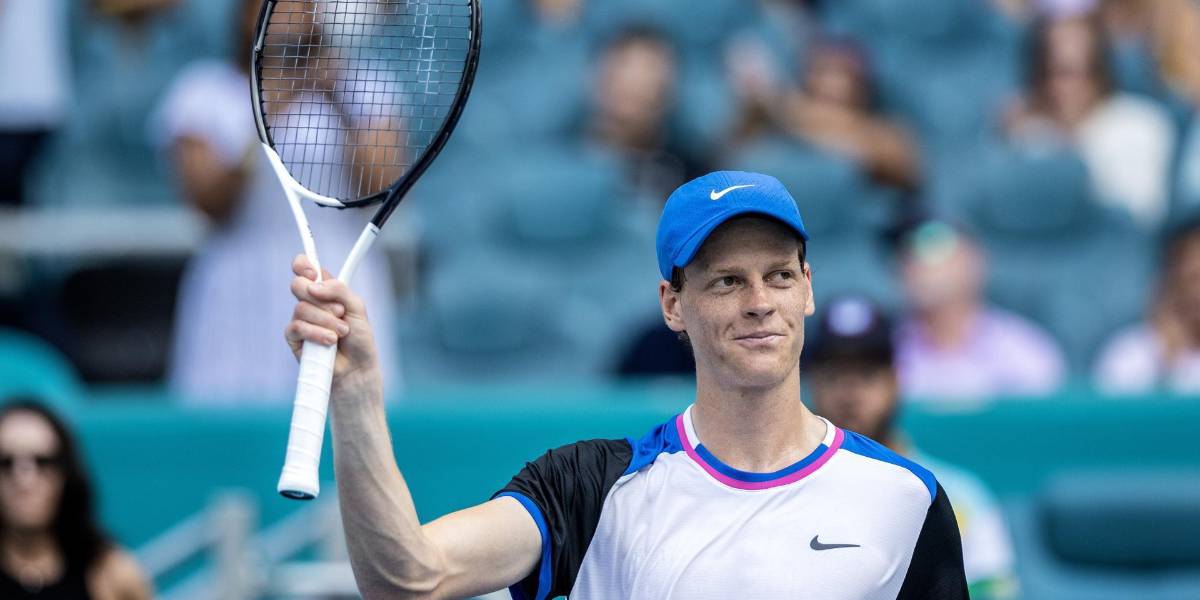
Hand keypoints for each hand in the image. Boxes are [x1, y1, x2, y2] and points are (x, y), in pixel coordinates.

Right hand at [285, 255, 380, 392]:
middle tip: (339, 311)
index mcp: (325, 290)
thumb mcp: (357, 308)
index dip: (303, 264)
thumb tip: (314, 286)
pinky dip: (316, 333)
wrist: (357, 369)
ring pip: (301, 308)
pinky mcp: (294, 339)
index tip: (312, 272)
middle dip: (320, 298)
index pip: (305, 268)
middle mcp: (311, 303)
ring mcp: (301, 320)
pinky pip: (297, 327)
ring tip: (342, 333)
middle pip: (298, 285)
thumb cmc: (360, 339)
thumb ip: (339, 290)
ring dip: (326, 320)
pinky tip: (330, 341)